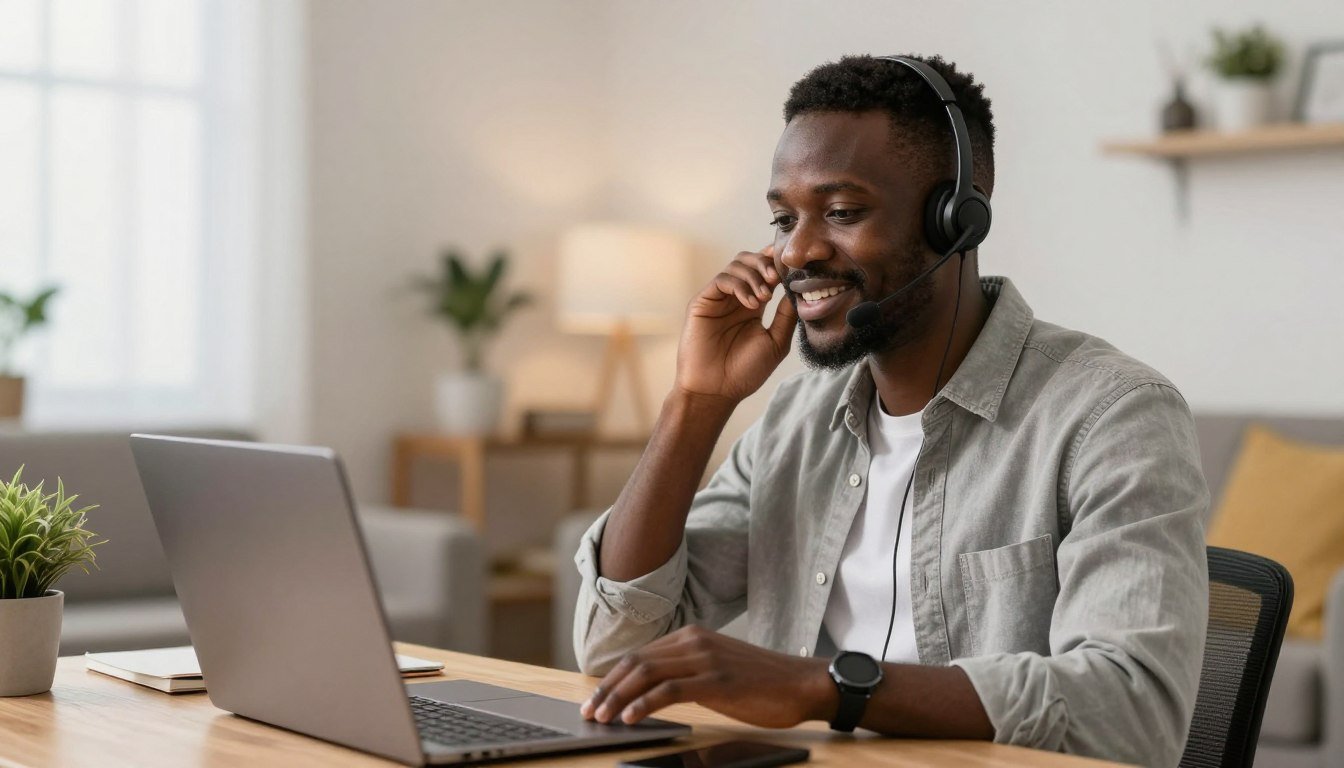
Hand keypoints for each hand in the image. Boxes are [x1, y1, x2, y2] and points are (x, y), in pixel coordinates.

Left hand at [579, 626, 836, 728]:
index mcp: (692, 636)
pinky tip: (630, 717)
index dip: (613, 677)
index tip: (595, 697)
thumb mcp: (718, 669)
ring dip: (618, 697)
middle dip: (607, 688)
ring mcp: (705, 659)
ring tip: (602, 716)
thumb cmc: (762, 682)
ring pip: (647, 674)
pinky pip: (670, 691)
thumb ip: (687, 671)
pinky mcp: (717, 681)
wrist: (802, 683)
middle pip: (637, 663)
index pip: (640, 655)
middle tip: (589, 710)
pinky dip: (644, 704)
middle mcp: (695, 641)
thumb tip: (651, 691)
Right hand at [673, 246, 797, 403]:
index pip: (765, 272)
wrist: (716, 390)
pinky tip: (751, 303)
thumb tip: (799, 290)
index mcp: (753, 305)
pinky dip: (740, 285)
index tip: (792, 264)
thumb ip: (786, 316)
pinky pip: (722, 280)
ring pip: (736, 265)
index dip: (777, 263)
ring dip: (754, 275)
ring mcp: (718, 299)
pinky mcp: (702, 302)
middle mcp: (735, 298)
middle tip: (777, 277)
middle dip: (766, 263)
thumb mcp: (776, 342)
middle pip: (749, 260)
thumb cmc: (745, 372)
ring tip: (764, 297)